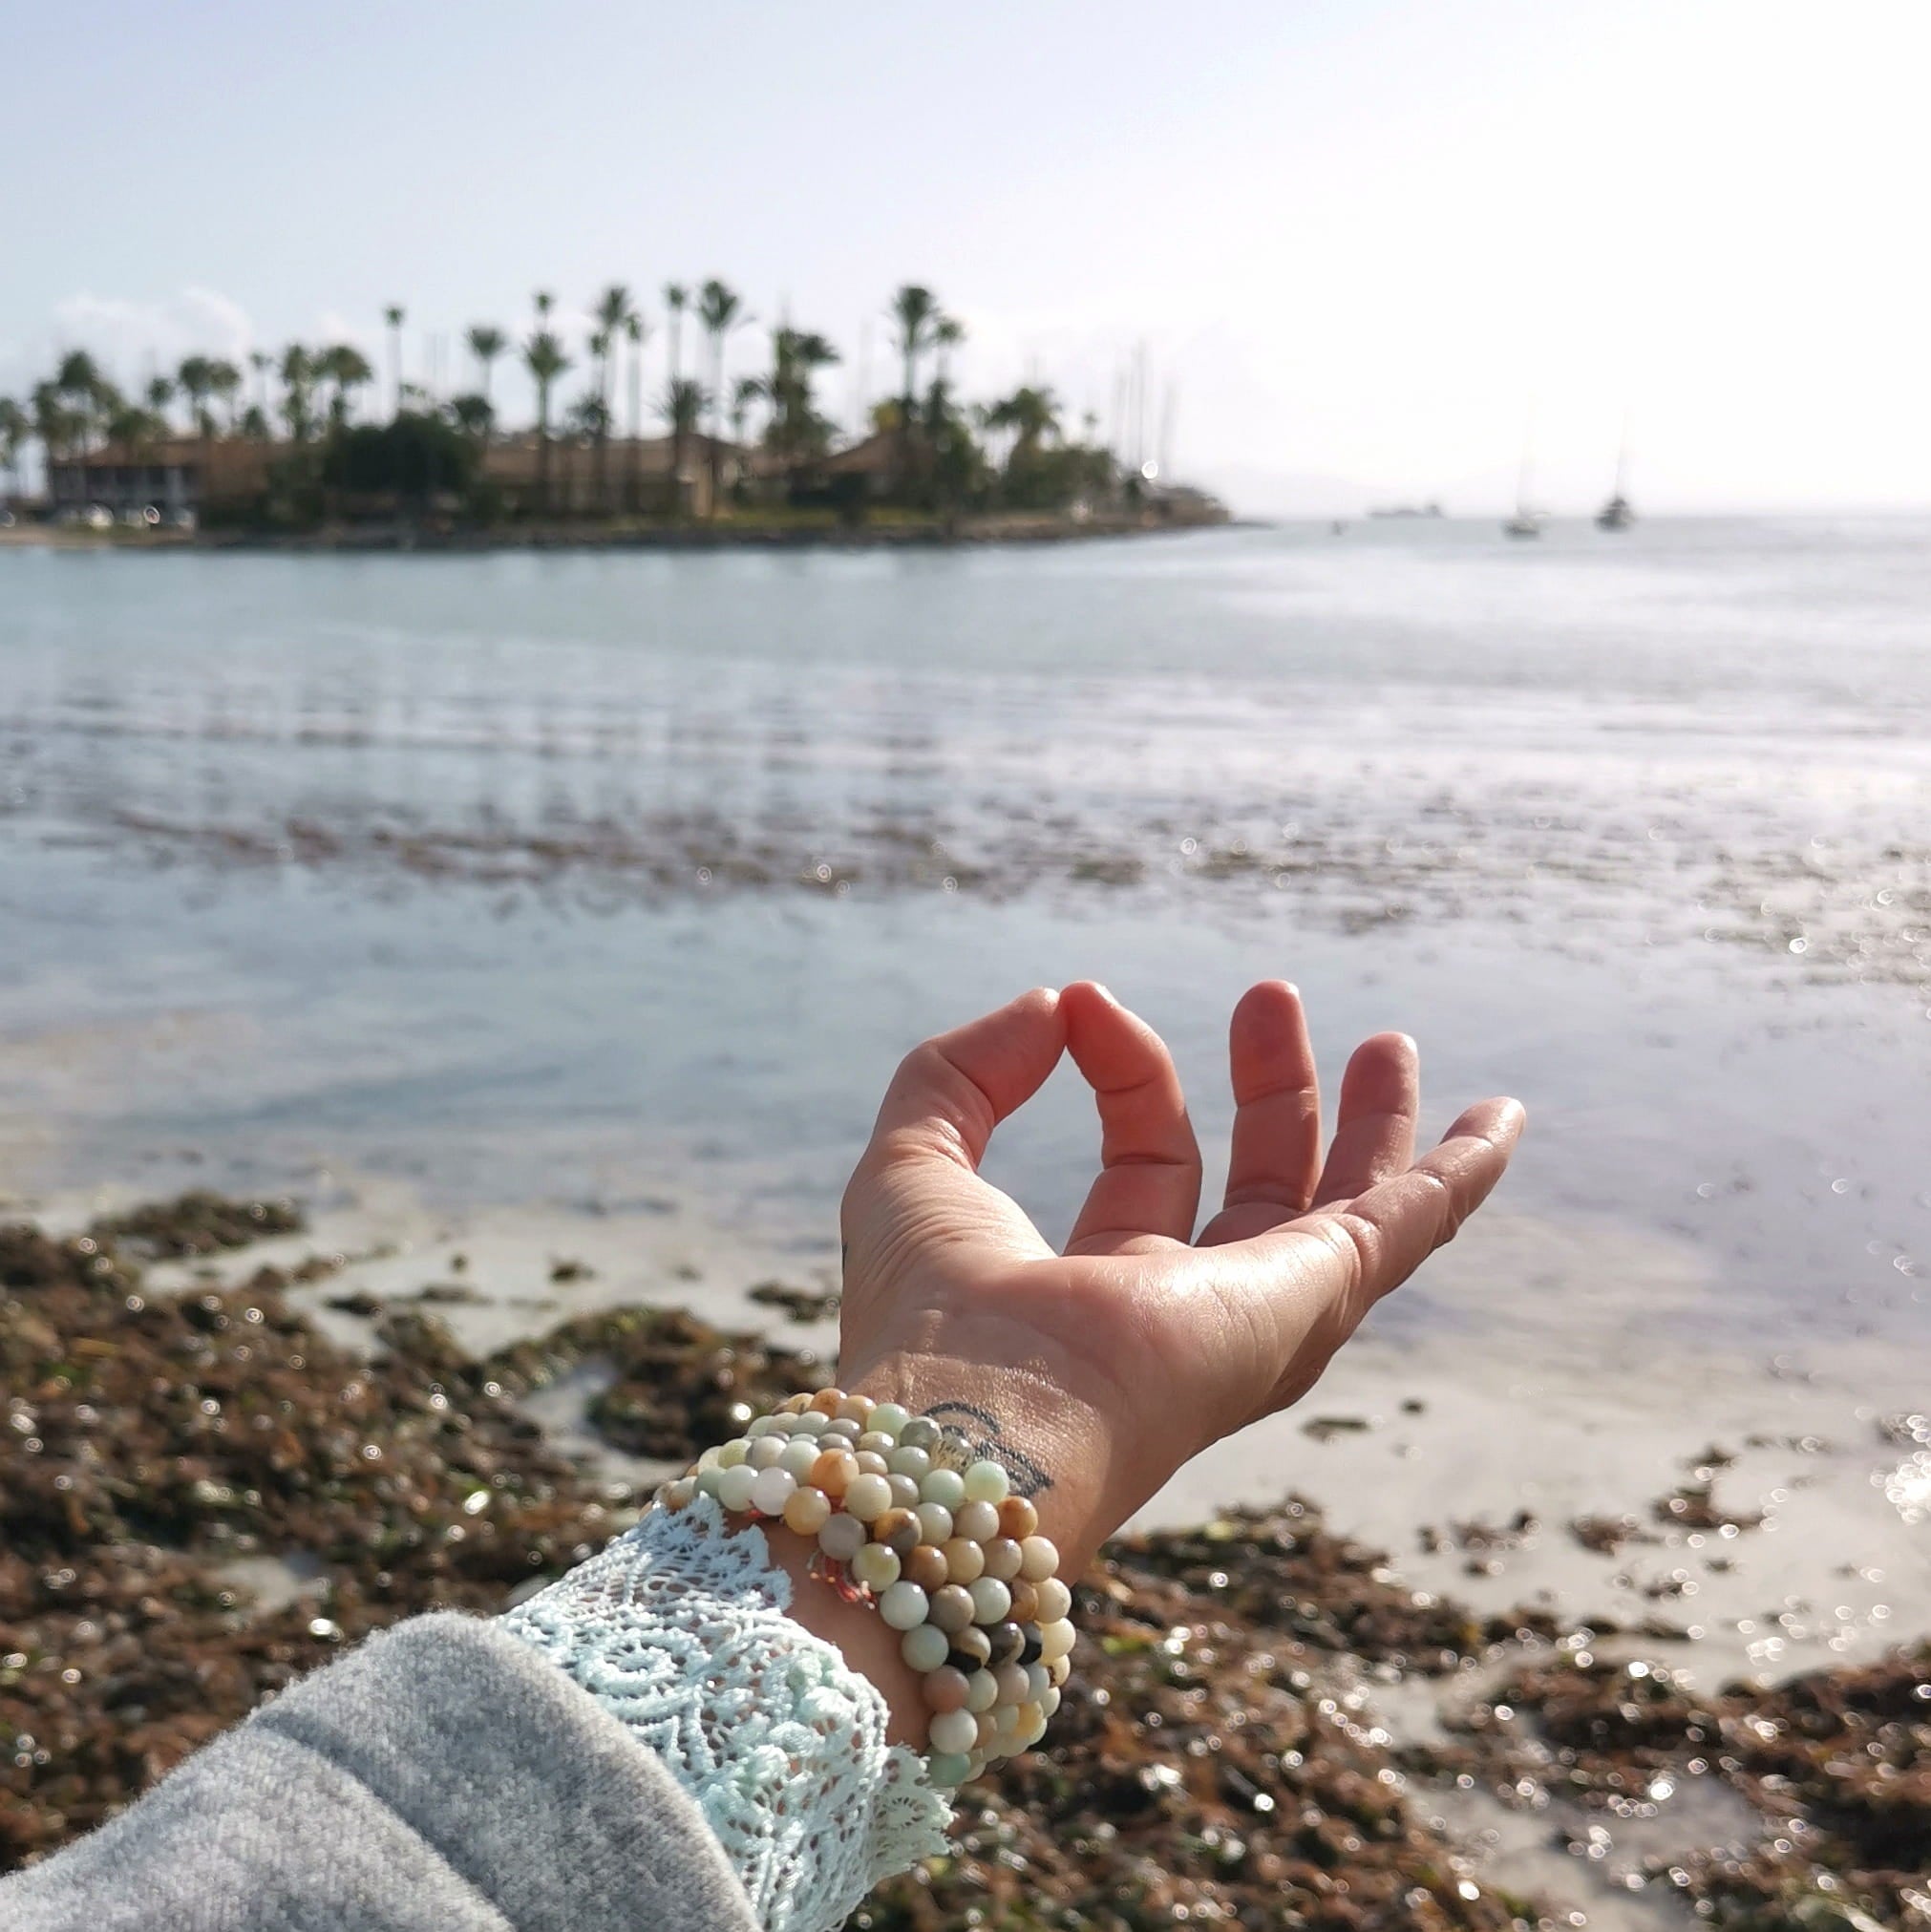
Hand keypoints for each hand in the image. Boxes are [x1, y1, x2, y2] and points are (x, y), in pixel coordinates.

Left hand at [837, 981, 1524, 1577]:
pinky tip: (1500, 1123)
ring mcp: (1259, 1318)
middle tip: (1272, 997)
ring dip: (1368, 1123)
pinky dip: (1457, 1176)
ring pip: (1343, 1210)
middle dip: (1272, 1090)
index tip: (1080, 1001)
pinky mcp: (1309, 1307)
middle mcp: (1194, 1314)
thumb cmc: (927, 1315)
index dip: (1124, 1066)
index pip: (1146, 1153)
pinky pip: (1404, 1232)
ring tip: (1388, 1042)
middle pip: (1262, 1187)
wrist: (974, 1427)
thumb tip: (1050, 1003)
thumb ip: (961, 1071)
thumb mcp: (915, 1158)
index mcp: (1106, 1288)